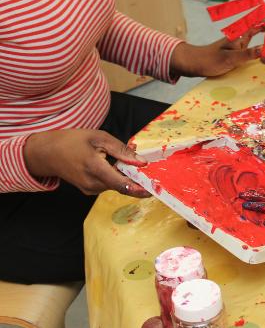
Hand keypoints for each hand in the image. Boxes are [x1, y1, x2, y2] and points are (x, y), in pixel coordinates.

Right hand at [23, 129, 150, 196]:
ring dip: (126, 175)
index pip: (122, 184)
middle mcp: (93, 183)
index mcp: (95, 169)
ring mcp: (90, 189)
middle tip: (147, 167)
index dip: (140, 188)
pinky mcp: (89, 190)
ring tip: (130, 161)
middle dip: (136, 177)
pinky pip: (108, 184)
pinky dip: (116, 175)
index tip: (154, 189)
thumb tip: (141, 161)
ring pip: (116, 184)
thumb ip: (122, 150)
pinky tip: (116, 164)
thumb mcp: (99, 138)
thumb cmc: (73, 141)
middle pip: (122, 184)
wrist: (47, 153)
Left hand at [170, 27, 261, 77]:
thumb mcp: (230, 59)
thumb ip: (247, 54)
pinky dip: (256, 51)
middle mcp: (238, 40)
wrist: (193, 64)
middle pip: (255, 31)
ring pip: (252, 40)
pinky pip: (248, 50)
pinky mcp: (233, 54)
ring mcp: (235, 47)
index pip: (255, 26)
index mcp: (238, 38)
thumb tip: (264, 49)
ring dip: (262, 39)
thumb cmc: (210, 60)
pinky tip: (261, 53)